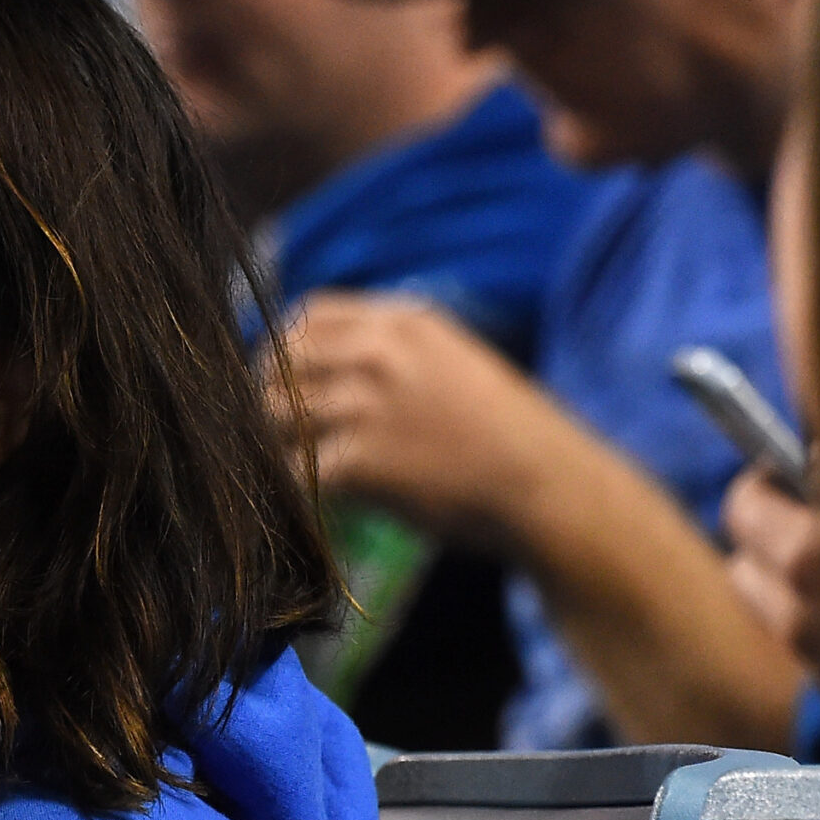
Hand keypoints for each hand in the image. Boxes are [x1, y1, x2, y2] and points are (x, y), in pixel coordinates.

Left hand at [275, 292, 577, 551]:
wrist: (550, 488)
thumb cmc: (508, 435)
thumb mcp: (455, 361)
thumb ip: (392, 352)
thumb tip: (318, 366)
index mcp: (402, 322)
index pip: (305, 317)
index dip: (284, 352)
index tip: (286, 384)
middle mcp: (378, 353)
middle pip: (277, 364)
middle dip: (270, 401)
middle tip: (283, 437)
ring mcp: (366, 404)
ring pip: (275, 417)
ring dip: (279, 447)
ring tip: (304, 471)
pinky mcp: (360, 461)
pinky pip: (295, 470)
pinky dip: (298, 490)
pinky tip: (322, 502)